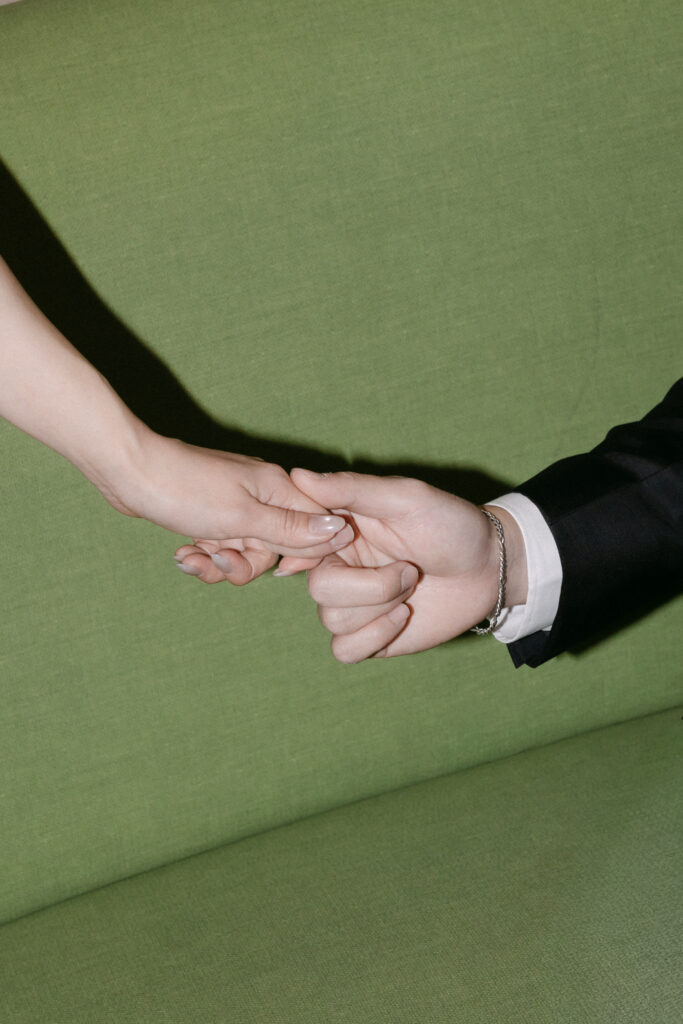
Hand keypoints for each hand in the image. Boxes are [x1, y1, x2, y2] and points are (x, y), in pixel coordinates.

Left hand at [105, 433, 353, 584]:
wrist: (127, 471)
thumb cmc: (184, 489)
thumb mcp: (243, 518)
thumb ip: (292, 530)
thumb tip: (342, 532)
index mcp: (278, 489)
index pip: (316, 529)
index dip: (302, 556)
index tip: (279, 569)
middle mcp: (263, 495)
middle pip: (278, 548)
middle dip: (247, 564)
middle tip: (219, 560)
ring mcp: (236, 505)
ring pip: (247, 552)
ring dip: (219, 564)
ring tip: (191, 558)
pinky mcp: (212, 514)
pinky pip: (223, 546)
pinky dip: (204, 556)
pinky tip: (183, 554)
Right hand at [287, 469, 527, 660]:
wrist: (490, 569)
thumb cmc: (450, 525)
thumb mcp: (405, 497)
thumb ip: (351, 489)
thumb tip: (296, 475)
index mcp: (337, 531)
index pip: (295, 540)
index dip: (317, 546)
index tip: (352, 536)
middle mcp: (338, 568)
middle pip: (319, 589)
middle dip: (372, 585)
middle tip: (408, 569)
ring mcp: (352, 605)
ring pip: (332, 620)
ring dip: (382, 605)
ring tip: (412, 587)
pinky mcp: (368, 637)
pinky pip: (344, 649)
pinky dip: (375, 636)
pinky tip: (403, 618)